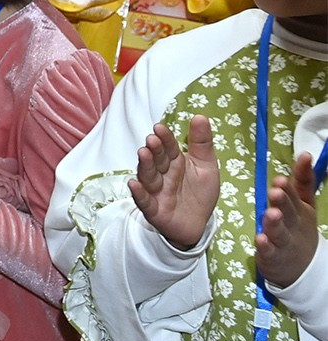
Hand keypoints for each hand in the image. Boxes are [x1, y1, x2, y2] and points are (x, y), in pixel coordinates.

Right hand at [131, 116, 220, 250]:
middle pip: (157, 160)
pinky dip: (139, 193)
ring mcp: (156, 192)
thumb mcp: (207, 166)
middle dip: (154, 150)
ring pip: (148, 177)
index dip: (165, 138)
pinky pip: (144, 201)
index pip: (169, 147)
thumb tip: (200, 116)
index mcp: (175, 162)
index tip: (160, 128)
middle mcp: (163, 175)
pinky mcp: (154, 210)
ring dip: (145, 166)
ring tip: (143, 154)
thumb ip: (202, 143)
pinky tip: (134, 184)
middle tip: (152, 139)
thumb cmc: (200, 193)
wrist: (198, 225)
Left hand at [257, 152, 319, 288]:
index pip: (298, 192)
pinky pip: (269, 251)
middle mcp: (294, 223)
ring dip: (275, 221)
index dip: (293, 182)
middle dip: (283, 200)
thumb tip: (306, 154)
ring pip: (280, 230)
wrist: (302, 266)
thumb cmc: (298, 227)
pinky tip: (260, 238)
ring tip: (271, 213)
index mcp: (301, 208)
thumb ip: (302, 180)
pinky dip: (265, 245)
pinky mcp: (274, 257)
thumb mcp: (304, 203)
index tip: (287, 171)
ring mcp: (285, 240)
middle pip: (289, 210)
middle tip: (276, 190)